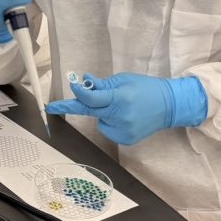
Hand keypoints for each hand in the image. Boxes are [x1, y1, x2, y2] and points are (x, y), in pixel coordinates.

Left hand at [46, 72, 207, 145]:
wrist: (170, 106)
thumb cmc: (146, 88)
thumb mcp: (124, 80)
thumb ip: (103, 84)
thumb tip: (83, 82)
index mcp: (119, 99)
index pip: (92, 98)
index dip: (77, 94)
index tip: (62, 93)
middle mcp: (120, 117)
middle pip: (90, 112)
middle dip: (71, 106)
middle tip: (50, 107)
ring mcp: (123, 131)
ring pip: (99, 121)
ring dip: (102, 113)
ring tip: (122, 107)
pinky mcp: (125, 140)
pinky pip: (108, 129)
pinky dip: (110, 123)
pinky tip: (125, 118)